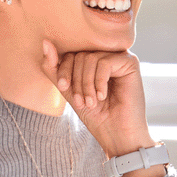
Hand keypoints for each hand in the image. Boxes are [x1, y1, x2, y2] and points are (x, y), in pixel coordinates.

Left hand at [40, 41, 157, 172]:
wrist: (118, 134)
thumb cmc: (96, 114)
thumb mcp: (69, 90)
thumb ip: (55, 68)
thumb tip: (45, 42)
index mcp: (93, 59)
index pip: (70, 53)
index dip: (63, 70)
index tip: (63, 88)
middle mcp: (107, 54)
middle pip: (80, 55)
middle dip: (76, 80)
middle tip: (81, 101)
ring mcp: (119, 57)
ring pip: (90, 58)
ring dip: (86, 84)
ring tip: (91, 102)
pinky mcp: (130, 62)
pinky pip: (104, 63)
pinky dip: (99, 82)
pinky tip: (103, 96)